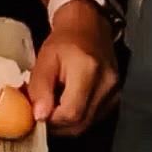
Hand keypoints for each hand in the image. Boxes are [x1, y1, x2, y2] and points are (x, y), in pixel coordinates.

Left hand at [28, 0, 118, 134]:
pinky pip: (93, 118)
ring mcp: (114, 93)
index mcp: (88, 71)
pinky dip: (77, 117)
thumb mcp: (45, 58)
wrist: (88, 28)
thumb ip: (40, 87)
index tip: (36, 114)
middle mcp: (106, 84)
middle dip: (57, 124)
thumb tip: (39, 115)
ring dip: (66, 122)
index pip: (71, 112)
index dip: (51, 119)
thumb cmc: (65, 40)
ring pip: (87, 124)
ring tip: (53, 105)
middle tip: (41, 113)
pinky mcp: (115, 98)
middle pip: (80, 123)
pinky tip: (67, 104)